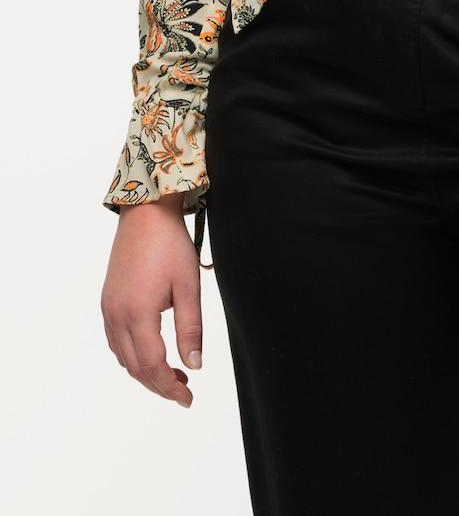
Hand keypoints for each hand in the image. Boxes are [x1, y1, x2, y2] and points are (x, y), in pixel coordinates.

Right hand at [101, 195, 203, 405]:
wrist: (145, 214)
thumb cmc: (170, 245)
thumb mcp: (188, 287)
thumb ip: (191, 329)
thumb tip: (195, 365)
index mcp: (138, 313)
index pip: (152, 366)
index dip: (170, 387)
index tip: (188, 399)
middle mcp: (117, 315)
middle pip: (135, 367)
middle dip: (159, 385)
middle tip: (184, 391)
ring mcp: (108, 308)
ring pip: (123, 357)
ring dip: (145, 372)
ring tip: (174, 374)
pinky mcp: (108, 301)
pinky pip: (116, 341)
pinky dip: (132, 355)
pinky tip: (152, 352)